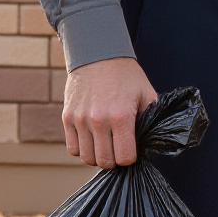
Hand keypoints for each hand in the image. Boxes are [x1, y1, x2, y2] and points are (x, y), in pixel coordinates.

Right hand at [61, 54, 157, 169]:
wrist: (97, 54)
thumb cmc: (125, 76)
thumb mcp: (146, 93)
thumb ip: (150, 119)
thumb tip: (150, 142)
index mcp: (121, 116)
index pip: (125, 158)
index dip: (130, 158)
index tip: (131, 149)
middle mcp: (98, 121)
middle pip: (105, 161)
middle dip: (114, 160)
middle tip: (118, 149)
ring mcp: (80, 120)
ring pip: (87, 158)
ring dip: (98, 157)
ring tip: (105, 145)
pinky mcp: (67, 118)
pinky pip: (72, 149)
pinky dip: (82, 150)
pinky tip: (91, 140)